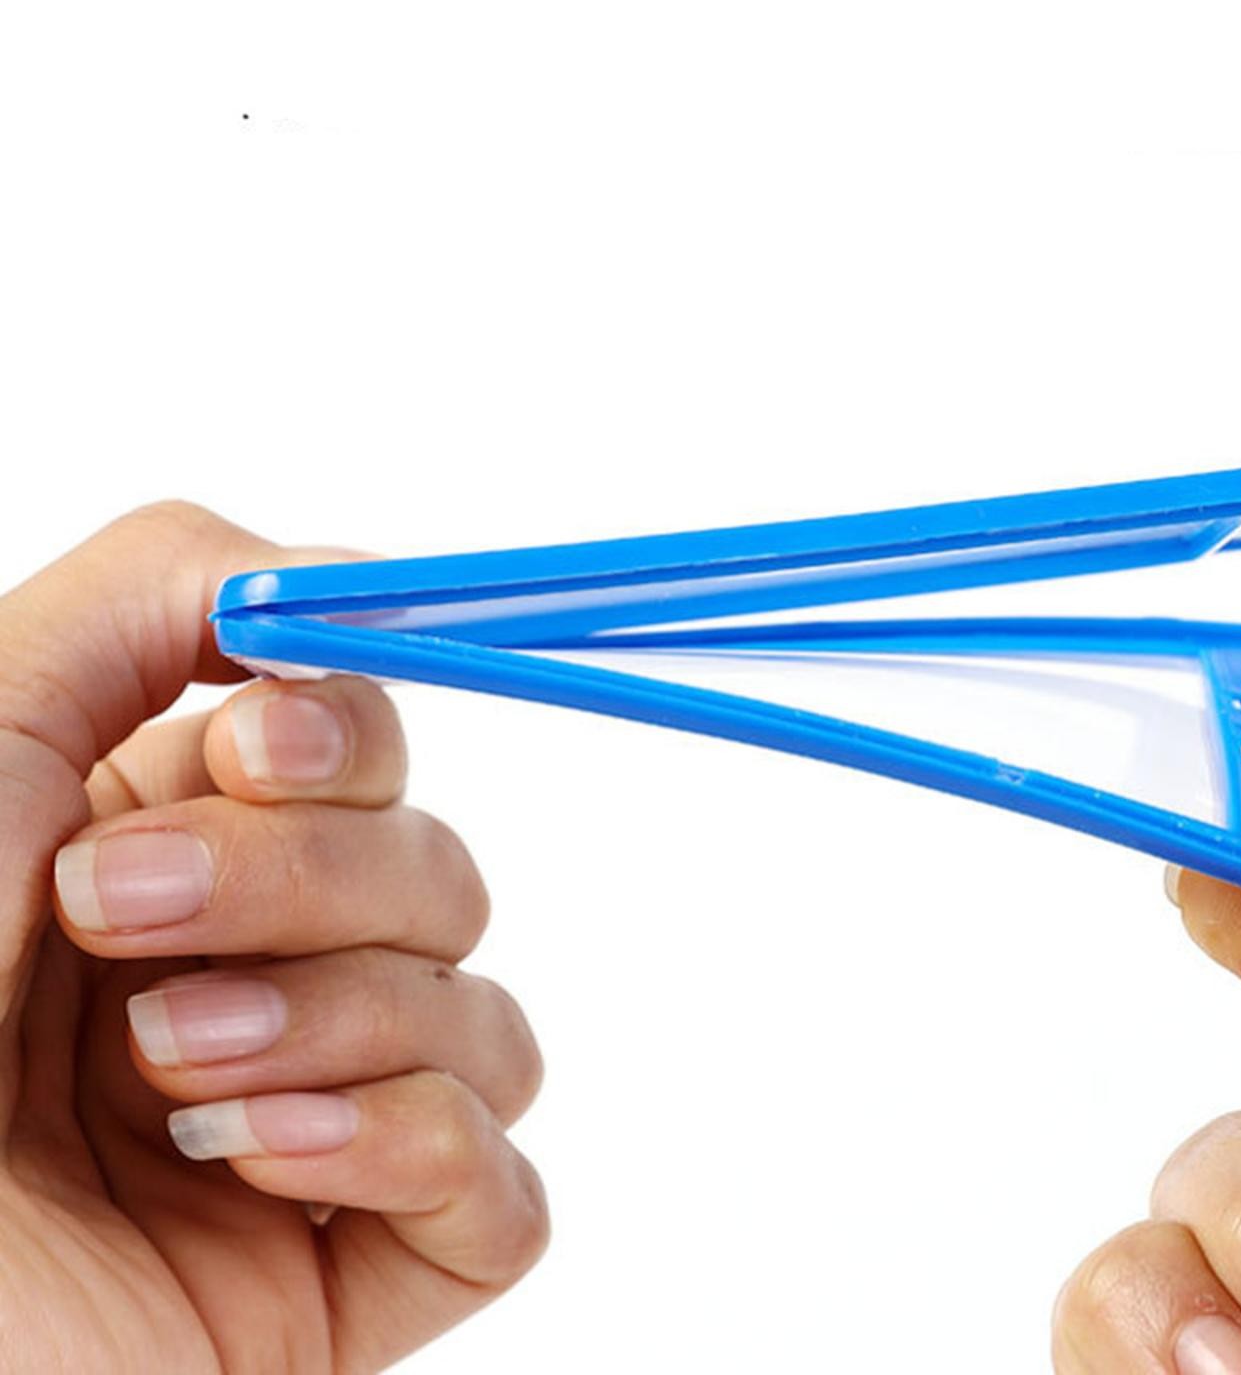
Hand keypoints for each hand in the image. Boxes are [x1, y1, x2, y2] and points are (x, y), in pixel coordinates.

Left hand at [0, 503, 546, 1372]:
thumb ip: (152, 594)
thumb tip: (340, 580)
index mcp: (164, 862)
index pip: (365, 755)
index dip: (349, 735)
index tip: (250, 750)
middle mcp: (254, 986)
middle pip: (435, 871)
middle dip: (302, 886)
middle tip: (116, 923)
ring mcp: (317, 1135)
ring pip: (484, 1017)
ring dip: (338, 1023)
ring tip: (168, 1086)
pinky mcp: (361, 1280)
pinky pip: (504, 1193)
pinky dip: (406, 1155)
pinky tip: (258, 1171)